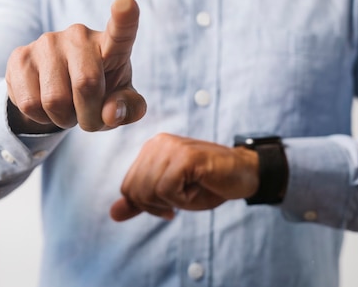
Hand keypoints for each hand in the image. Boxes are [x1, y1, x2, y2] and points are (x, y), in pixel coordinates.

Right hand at [5, 0, 146, 133]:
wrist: (58, 91)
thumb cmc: (99, 92)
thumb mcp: (121, 101)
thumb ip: (129, 108)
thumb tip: (110, 114)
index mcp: (111, 45)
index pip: (120, 30)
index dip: (125, 17)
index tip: (127, 4)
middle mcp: (79, 36)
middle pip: (87, 85)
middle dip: (89, 116)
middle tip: (88, 118)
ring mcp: (47, 42)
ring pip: (54, 100)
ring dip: (63, 119)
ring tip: (67, 109)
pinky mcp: (20, 56)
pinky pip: (30, 104)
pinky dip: (41, 118)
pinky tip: (46, 107)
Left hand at [109, 133, 258, 221]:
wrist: (244, 173)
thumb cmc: (209, 184)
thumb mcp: (171, 196)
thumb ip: (142, 202)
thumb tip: (113, 214)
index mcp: (151, 149)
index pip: (128, 186)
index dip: (147, 204)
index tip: (170, 204)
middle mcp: (157, 143)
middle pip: (135, 190)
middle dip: (158, 205)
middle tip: (183, 199)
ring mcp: (171, 147)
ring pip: (149, 190)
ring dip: (173, 201)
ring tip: (193, 189)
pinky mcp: (185, 156)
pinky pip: (167, 189)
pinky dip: (183, 199)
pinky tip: (198, 187)